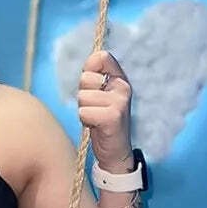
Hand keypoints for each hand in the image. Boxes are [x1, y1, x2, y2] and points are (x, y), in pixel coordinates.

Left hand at [77, 50, 134, 171]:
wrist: (115, 150)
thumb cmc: (102, 119)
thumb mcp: (99, 94)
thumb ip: (94, 74)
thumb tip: (94, 56)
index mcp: (121, 79)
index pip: (101, 57)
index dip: (89, 71)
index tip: (95, 87)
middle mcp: (123, 87)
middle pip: (85, 78)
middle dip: (83, 95)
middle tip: (95, 108)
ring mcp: (120, 102)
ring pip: (82, 97)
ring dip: (84, 110)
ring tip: (96, 117)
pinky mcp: (113, 116)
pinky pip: (84, 112)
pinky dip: (85, 121)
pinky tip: (96, 126)